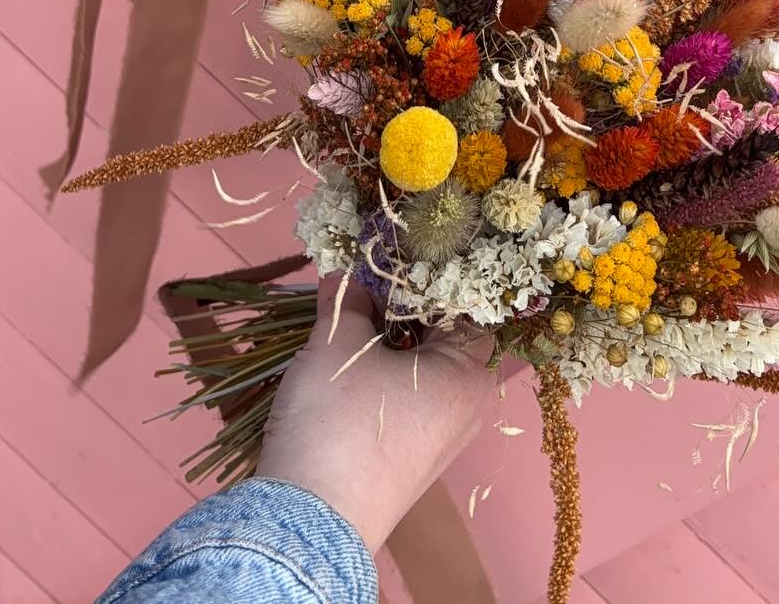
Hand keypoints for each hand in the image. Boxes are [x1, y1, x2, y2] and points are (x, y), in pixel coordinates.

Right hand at [257, 278, 493, 550]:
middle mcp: (466, 408)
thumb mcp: (338, 343)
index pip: (462, 304)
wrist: (310, 522)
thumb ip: (347, 300)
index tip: (390, 256)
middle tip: (362, 283)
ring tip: (348, 319)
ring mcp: (439, 440)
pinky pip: (405, 403)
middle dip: (401, 309)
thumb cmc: (340, 422)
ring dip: (386, 343)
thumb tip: (347, 275)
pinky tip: (346, 365)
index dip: (425, 275)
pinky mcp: (410, 461)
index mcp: (468, 375)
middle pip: (441, 337)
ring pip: (419, 370)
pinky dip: (380, 378)